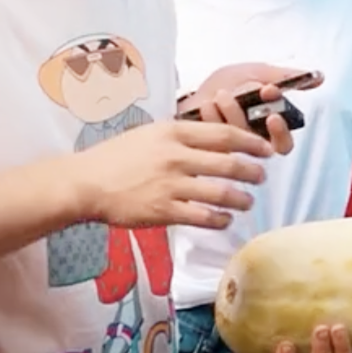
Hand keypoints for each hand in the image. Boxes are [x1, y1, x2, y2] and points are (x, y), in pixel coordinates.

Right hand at [72, 119, 275, 230]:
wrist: (86, 182)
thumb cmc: (117, 156)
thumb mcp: (149, 133)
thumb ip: (180, 136)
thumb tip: (212, 139)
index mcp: (173, 132)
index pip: (223, 135)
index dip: (250, 142)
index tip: (265, 149)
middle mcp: (175, 156)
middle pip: (229, 163)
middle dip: (252, 172)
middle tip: (262, 177)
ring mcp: (170, 184)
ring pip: (220, 192)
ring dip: (241, 198)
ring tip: (248, 202)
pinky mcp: (163, 210)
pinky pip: (202, 216)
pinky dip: (219, 220)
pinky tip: (225, 220)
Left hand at [181, 64, 321, 156]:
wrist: (194, 87)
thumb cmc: (228, 82)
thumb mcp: (257, 73)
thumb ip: (285, 77)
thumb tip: (319, 77)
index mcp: (266, 128)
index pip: (283, 144)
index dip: (280, 132)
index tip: (273, 114)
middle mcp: (249, 143)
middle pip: (260, 149)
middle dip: (254, 121)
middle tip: (246, 101)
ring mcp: (227, 147)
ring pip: (237, 141)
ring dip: (232, 112)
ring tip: (223, 94)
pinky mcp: (206, 149)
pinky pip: (213, 140)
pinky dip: (212, 118)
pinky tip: (207, 104)